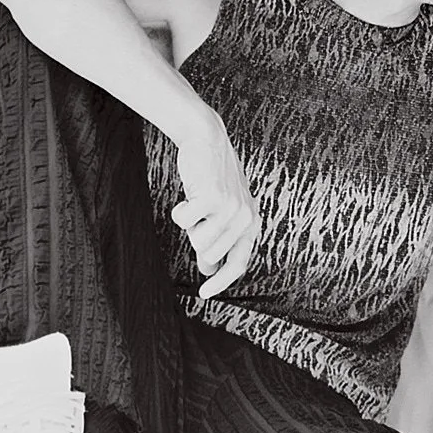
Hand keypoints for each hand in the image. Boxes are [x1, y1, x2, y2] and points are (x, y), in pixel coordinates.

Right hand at [171, 115, 258, 299]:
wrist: (208, 139)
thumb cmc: (213, 177)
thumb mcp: (223, 210)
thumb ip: (221, 238)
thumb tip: (209, 268)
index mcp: (251, 224)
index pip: (237, 264)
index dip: (221, 281)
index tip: (205, 293)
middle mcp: (245, 219)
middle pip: (209, 254)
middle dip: (197, 237)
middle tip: (199, 214)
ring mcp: (230, 210)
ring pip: (196, 240)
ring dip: (190, 224)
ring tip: (197, 203)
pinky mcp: (212, 199)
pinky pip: (184, 221)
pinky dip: (180, 210)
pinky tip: (189, 195)